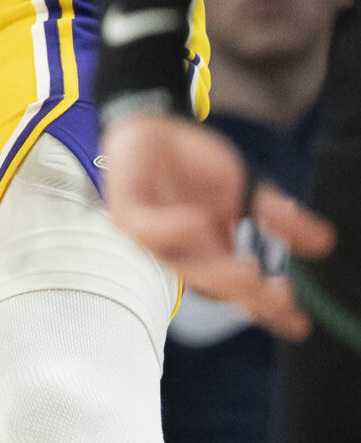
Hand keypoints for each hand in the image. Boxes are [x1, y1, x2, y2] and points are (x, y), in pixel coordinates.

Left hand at [105, 111, 333, 338]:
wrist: (156, 129)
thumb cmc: (196, 165)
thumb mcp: (247, 187)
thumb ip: (277, 215)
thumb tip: (323, 242)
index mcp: (213, 255)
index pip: (242, 291)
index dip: (268, 310)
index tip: (298, 323)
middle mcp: (184, 254)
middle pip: (214, 286)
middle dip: (247, 294)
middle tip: (277, 294)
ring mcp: (154, 239)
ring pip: (182, 267)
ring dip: (215, 271)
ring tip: (249, 270)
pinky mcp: (128, 216)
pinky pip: (146, 230)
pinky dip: (173, 228)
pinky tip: (200, 222)